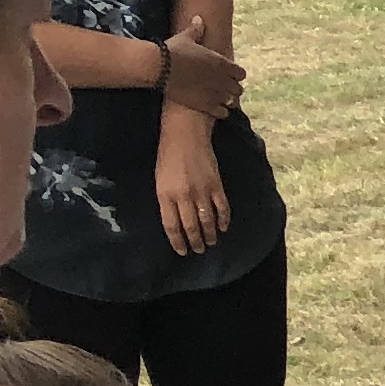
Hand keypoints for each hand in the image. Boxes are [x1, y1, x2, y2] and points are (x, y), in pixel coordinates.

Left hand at [155, 113, 230, 259]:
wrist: (185, 134)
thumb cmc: (168, 156)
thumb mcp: (160, 179)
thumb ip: (167, 200)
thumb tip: (176, 220)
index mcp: (165, 195)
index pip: (172, 226)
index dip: (177, 242)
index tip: (182, 251)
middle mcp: (183, 196)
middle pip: (190, 227)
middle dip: (195, 242)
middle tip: (199, 250)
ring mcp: (201, 191)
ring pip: (207, 221)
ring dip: (210, 235)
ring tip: (211, 242)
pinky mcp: (216, 186)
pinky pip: (222, 208)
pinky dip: (224, 220)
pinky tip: (223, 227)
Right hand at [156, 14, 245, 117]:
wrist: (159, 67)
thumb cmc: (173, 50)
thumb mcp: (185, 38)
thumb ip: (196, 30)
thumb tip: (199, 18)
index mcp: (222, 63)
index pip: (241, 73)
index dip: (235, 75)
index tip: (229, 76)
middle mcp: (223, 79)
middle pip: (238, 89)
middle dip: (232, 88)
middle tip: (223, 88)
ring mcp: (216, 93)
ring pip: (232, 101)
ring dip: (227, 100)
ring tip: (220, 99)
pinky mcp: (206, 105)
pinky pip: (223, 113)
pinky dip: (221, 112)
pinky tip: (214, 109)